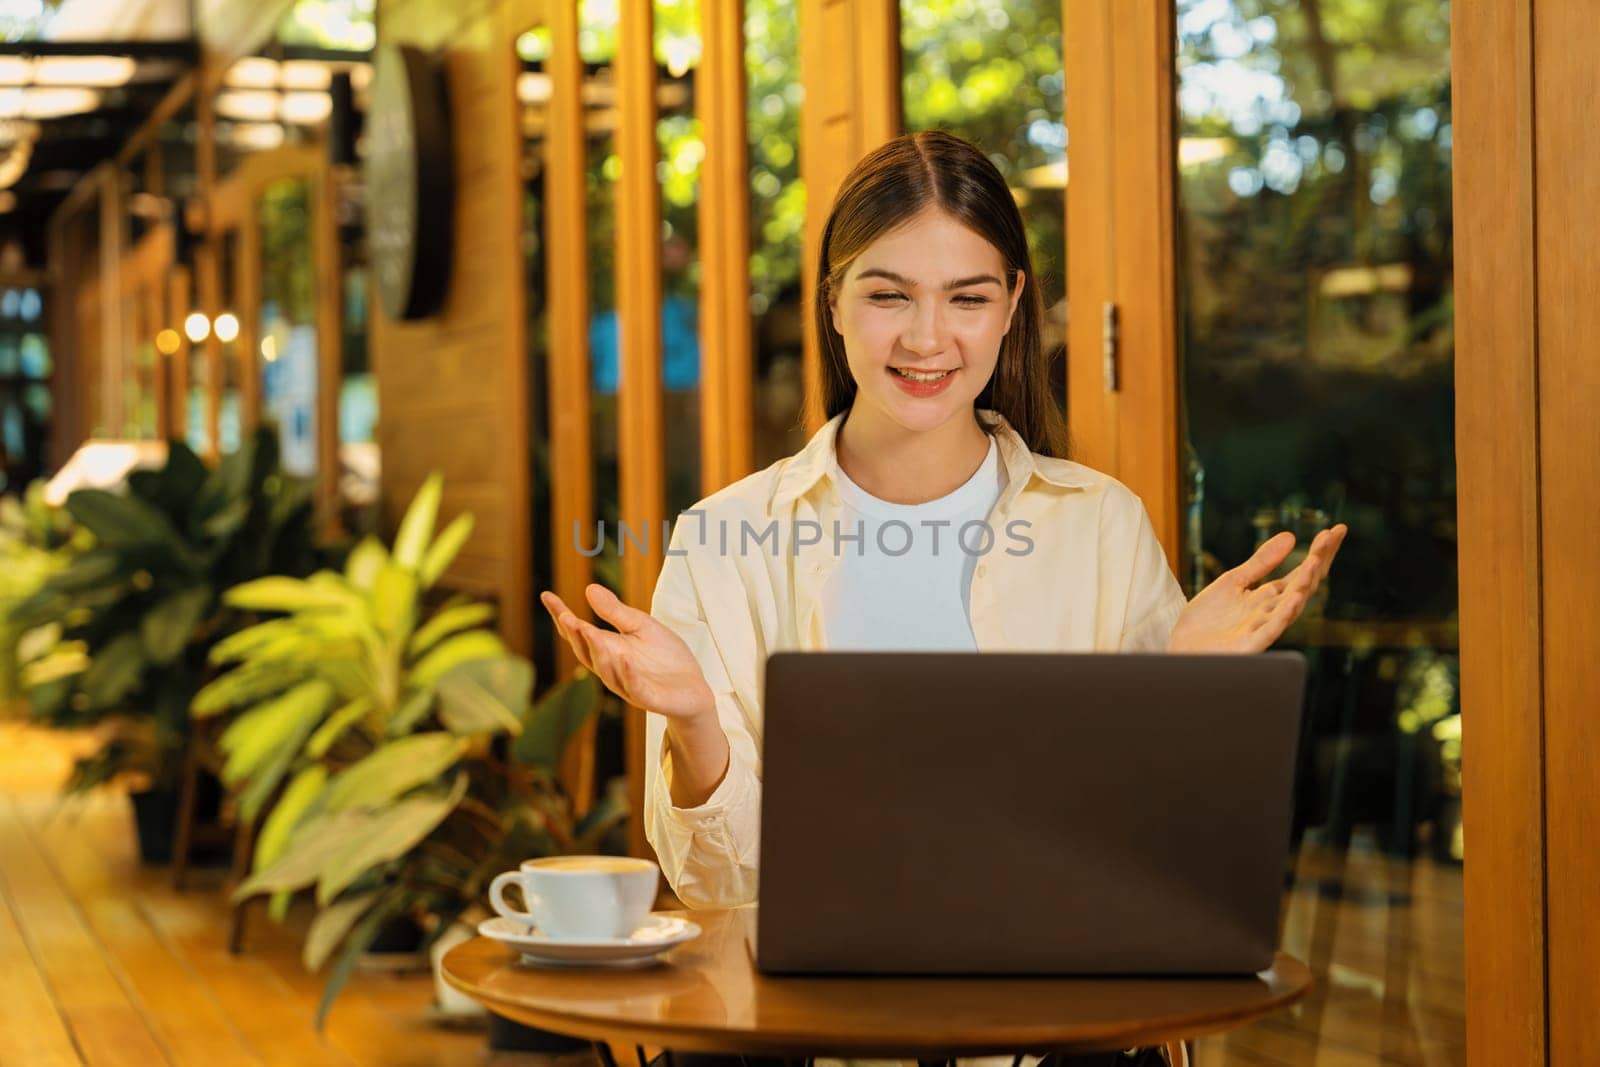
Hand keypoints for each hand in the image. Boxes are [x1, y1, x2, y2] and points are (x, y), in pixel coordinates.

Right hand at [539, 584, 715, 721]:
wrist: (693, 690)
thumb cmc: (664, 658)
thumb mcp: (642, 627)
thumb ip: (616, 612)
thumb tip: (589, 589)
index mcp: (608, 649)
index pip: (579, 632)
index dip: (561, 615)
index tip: (546, 596)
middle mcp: (612, 668)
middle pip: (586, 652)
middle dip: (574, 635)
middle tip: (564, 616)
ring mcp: (628, 684)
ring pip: (606, 669)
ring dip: (596, 651)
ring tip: (588, 630)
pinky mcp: (648, 698)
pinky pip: (634, 686)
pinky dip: (628, 674)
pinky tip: (623, 658)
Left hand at [1168, 524, 1347, 652]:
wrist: (1180, 649)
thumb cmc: (1208, 621)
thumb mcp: (1233, 582)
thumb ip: (1260, 563)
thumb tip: (1291, 536)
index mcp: (1269, 597)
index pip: (1301, 572)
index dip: (1319, 552)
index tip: (1336, 529)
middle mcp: (1271, 612)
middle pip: (1303, 584)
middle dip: (1318, 560)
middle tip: (1333, 535)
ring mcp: (1262, 629)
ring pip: (1291, 606)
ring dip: (1304, 584)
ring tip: (1315, 561)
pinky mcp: (1249, 645)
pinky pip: (1271, 630)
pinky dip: (1285, 614)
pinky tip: (1296, 598)